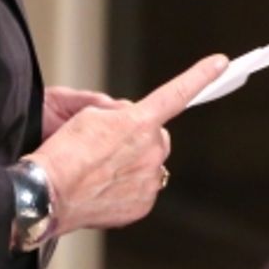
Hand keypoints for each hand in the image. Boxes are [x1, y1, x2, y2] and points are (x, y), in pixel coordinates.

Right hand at [29, 54, 227, 234]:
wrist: (47, 193)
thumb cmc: (63, 150)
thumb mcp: (88, 115)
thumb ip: (121, 115)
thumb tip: (133, 124)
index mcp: (140, 122)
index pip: (176, 93)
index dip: (200, 76)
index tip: (221, 63)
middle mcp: (152, 151)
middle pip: (157, 138)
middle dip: (142, 138)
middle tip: (111, 147)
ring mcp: (149, 180)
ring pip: (149, 165)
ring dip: (133, 165)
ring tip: (100, 171)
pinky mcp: (142, 205)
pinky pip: (142, 190)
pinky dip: (127, 189)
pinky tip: (102, 188)